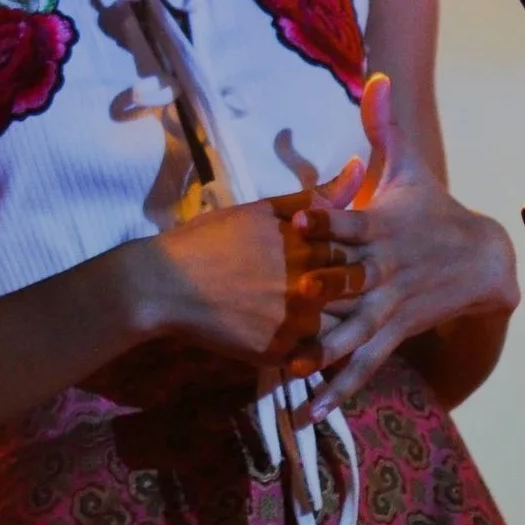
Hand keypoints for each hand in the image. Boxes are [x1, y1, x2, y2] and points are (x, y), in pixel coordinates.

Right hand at [134, 165, 365, 364]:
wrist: (166, 285)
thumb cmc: (212, 240)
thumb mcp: (262, 210)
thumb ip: (315, 196)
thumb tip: (358, 166)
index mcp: (309, 248)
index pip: (355, 255)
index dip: (347, 260)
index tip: (332, 262)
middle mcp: (310, 287)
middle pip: (352, 295)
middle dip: (345, 294)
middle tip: (322, 294)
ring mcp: (295, 324)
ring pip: (338, 330)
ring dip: (333, 324)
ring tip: (310, 320)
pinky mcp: (279, 354)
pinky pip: (311, 357)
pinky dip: (308, 349)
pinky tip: (290, 337)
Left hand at [293, 74, 518, 419]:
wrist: (484, 260)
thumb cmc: (430, 207)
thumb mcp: (408, 165)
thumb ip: (381, 125)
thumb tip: (376, 75)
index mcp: (381, 229)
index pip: (353, 223)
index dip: (329, 220)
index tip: (300, 218)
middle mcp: (382, 273)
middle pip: (351, 284)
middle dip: (324, 293)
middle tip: (293, 301)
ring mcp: (386, 309)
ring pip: (353, 334)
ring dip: (322, 353)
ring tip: (289, 372)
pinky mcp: (389, 336)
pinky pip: (360, 368)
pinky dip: (335, 391)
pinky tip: (306, 412)